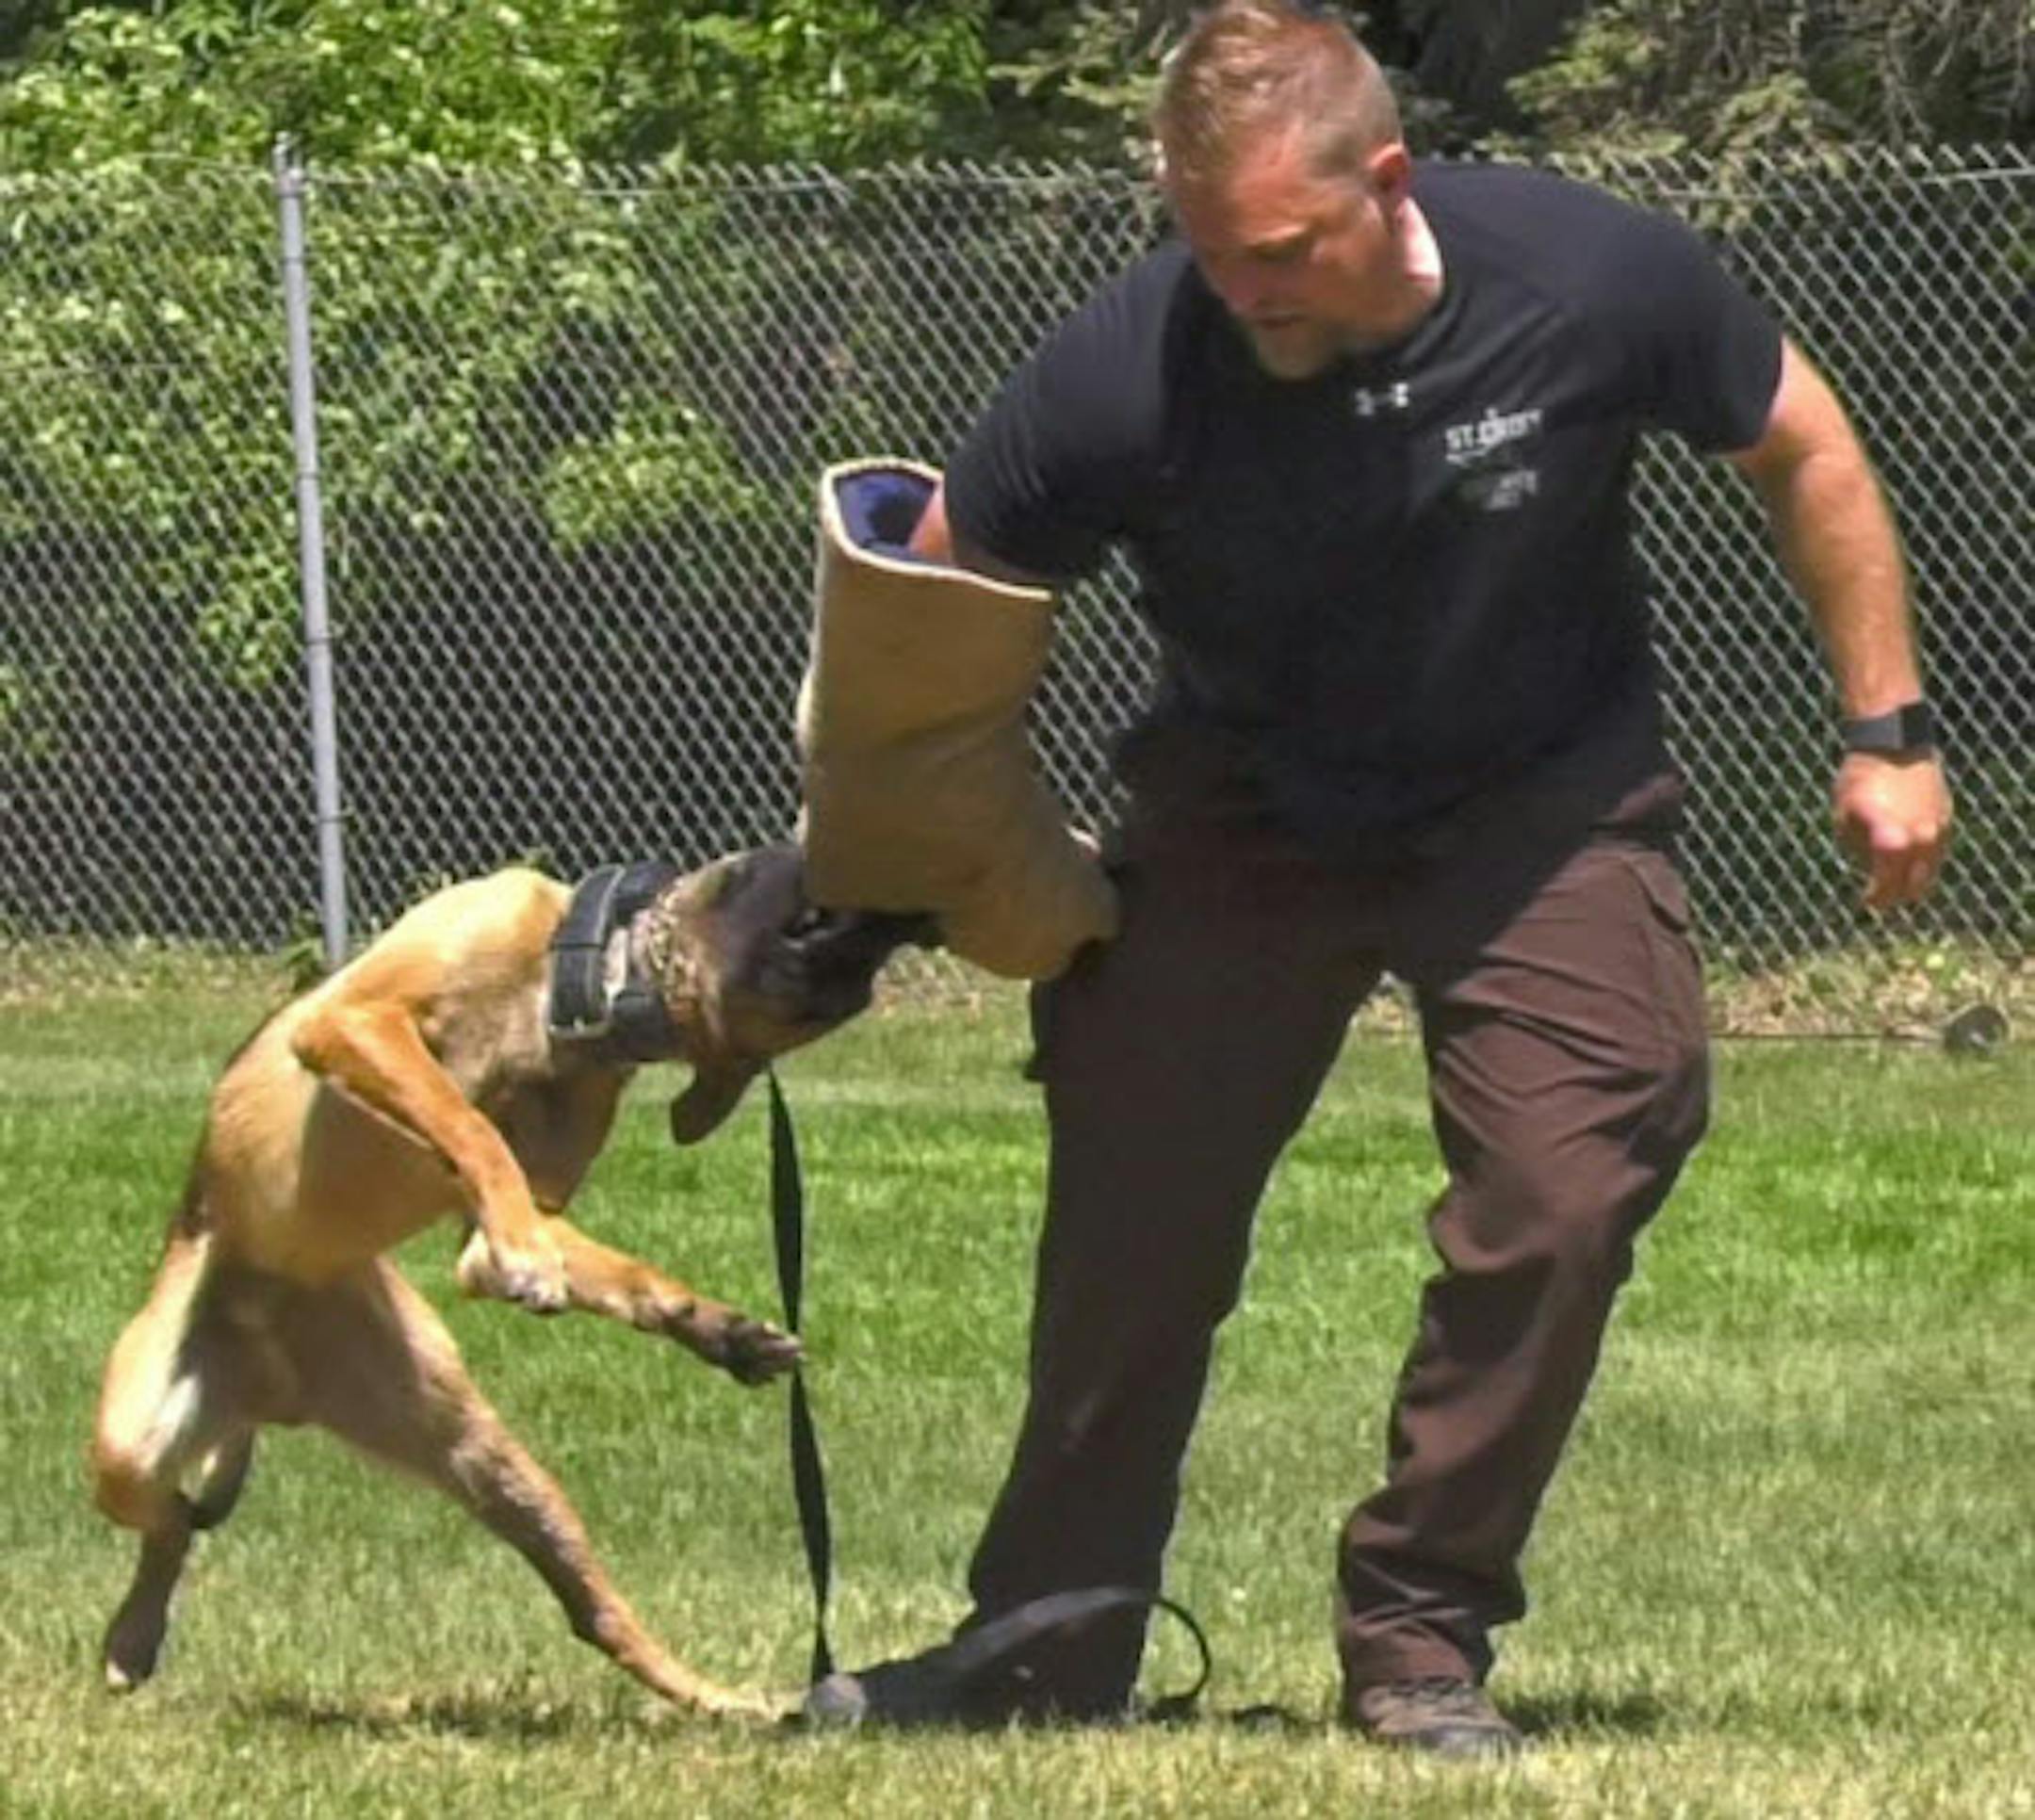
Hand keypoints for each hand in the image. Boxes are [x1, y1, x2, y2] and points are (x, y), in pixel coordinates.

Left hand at [1832, 750, 1951, 909]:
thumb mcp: (1845, 816)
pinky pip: (1937, 852)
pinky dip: (1923, 861)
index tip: (1866, 902)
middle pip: (1913, 885)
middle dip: (1895, 895)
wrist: (1894, 745)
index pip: (1887, 883)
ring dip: (1911, 879)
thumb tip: (1871, 870)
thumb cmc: (1860, 780)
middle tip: (1879, 898)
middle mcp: (1920, 835)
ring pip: (1929, 870)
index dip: (1876, 897)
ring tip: (1892, 880)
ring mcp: (1937, 828)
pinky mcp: (1947, 819)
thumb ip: (1859, 849)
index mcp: (1891, 836)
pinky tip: (1907, 860)